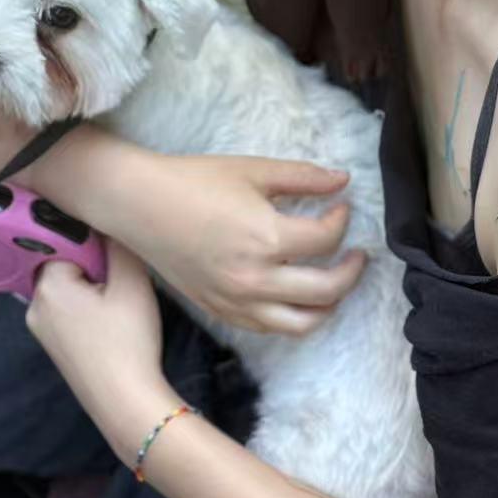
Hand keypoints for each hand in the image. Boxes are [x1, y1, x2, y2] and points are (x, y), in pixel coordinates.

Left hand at [25, 246, 179, 466]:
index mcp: (47, 284)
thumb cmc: (128, 339)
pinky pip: (67, 311)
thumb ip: (118, 243)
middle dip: (92, 266)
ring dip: (92, 287)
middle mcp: (34, 304)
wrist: (125, 402)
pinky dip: (87, 309)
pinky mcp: (52, 347)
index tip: (115, 260)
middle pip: (64, 263)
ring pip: (67, 287)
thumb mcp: (132, 282)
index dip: (95, 245)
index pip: (66, 239)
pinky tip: (110, 325)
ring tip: (118, 308)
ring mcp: (40, 329)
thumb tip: (107, 220)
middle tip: (121, 286)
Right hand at [129, 153, 366, 337]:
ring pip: (302, 323)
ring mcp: (238, 301)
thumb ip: (303, 176)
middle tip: (357, 254)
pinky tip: (297, 294)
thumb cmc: (195, 181)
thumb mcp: (253, 170)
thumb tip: (343, 180)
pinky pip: (270, 328)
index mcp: (267, 238)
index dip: (342, 220)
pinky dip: (293, 316)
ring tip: (335, 282)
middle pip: (327, 290)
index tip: (341, 206)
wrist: (140, 204)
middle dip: (351, 270)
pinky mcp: (221, 311)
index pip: (326, 240)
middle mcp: (256, 279)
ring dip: (328, 304)